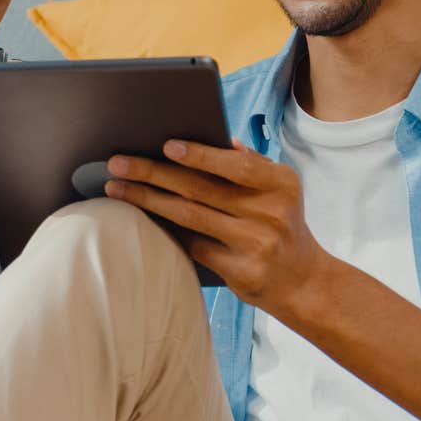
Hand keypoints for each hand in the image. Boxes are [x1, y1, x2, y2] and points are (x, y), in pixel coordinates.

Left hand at [105, 137, 327, 311]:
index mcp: (281, 184)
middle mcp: (270, 213)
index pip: (234, 165)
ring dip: (147, 200)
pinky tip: (139, 218)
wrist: (303, 281)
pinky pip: (193, 245)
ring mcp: (255, 243)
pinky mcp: (240, 270)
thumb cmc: (281, 226)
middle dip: (153, 173)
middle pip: (201, 188)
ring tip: (116, 188)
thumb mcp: (280, 192)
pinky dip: (165, 229)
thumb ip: (252, 165)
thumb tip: (221, 140)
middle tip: (118, 164)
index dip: (199, 155)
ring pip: (189, 216)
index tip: (165, 146)